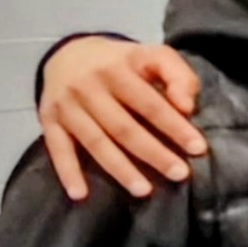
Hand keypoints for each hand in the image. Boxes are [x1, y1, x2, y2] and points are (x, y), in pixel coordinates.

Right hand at [39, 38, 202, 202]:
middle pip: (123, 127)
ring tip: (144, 191)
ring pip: (95, 142)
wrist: (68, 52)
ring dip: (119, 169)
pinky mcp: (49, 120)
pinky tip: (80, 194)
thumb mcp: (153, 56)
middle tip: (180, 174)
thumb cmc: (123, 62)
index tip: (198, 148)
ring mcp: (66, 105)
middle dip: (153, 153)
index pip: (149, 103)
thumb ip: (178, 76)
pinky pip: (57, 149)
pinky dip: (67, 172)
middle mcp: (88, 87)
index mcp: (117, 69)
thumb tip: (187, 107)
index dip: (174, 126)